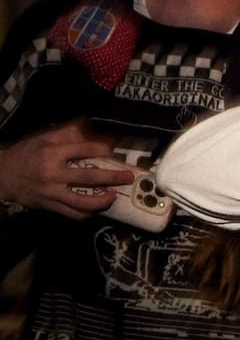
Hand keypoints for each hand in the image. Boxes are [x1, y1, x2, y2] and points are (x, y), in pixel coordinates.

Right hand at [0, 123, 132, 218]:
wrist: (4, 176)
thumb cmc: (26, 154)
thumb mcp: (43, 139)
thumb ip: (67, 135)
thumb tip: (90, 126)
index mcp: (52, 153)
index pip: (83, 150)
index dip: (102, 149)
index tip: (115, 150)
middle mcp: (54, 174)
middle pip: (89, 177)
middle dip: (112, 177)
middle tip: (128, 176)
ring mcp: (53, 193)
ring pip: (83, 201)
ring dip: (102, 201)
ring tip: (113, 196)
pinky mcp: (51, 206)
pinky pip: (73, 214)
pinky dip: (87, 213)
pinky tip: (96, 209)